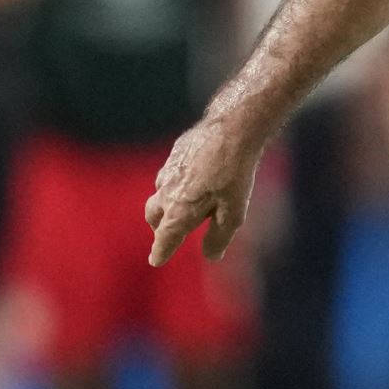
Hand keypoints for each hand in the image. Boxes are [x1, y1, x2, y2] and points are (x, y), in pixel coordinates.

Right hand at [144, 117, 262, 265]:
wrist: (232, 128)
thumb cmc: (235, 172)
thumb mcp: (234, 212)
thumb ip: (219, 236)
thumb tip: (211, 256)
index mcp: (178, 211)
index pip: (164, 238)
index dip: (161, 251)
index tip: (156, 260)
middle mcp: (167, 192)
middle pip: (153, 216)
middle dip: (158, 227)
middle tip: (167, 232)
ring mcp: (169, 169)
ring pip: (159, 191)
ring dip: (165, 202)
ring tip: (180, 205)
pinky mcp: (176, 151)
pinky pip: (169, 171)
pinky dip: (174, 180)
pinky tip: (190, 176)